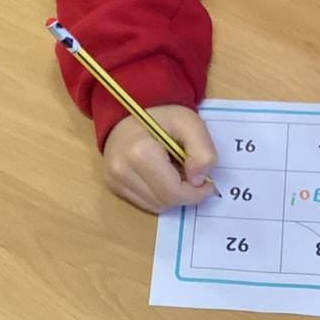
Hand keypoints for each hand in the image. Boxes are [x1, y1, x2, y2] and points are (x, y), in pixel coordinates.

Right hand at [102, 106, 217, 212]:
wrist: (130, 113)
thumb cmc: (162, 117)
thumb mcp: (191, 123)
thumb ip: (203, 150)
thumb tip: (199, 180)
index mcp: (140, 153)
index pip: (174, 193)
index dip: (196, 193)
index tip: (207, 183)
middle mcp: (121, 171)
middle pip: (165, 202)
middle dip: (184, 194)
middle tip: (191, 174)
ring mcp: (114, 180)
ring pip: (155, 206)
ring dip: (171, 195)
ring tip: (174, 171)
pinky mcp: (112, 185)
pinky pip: (144, 203)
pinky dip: (159, 195)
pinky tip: (160, 175)